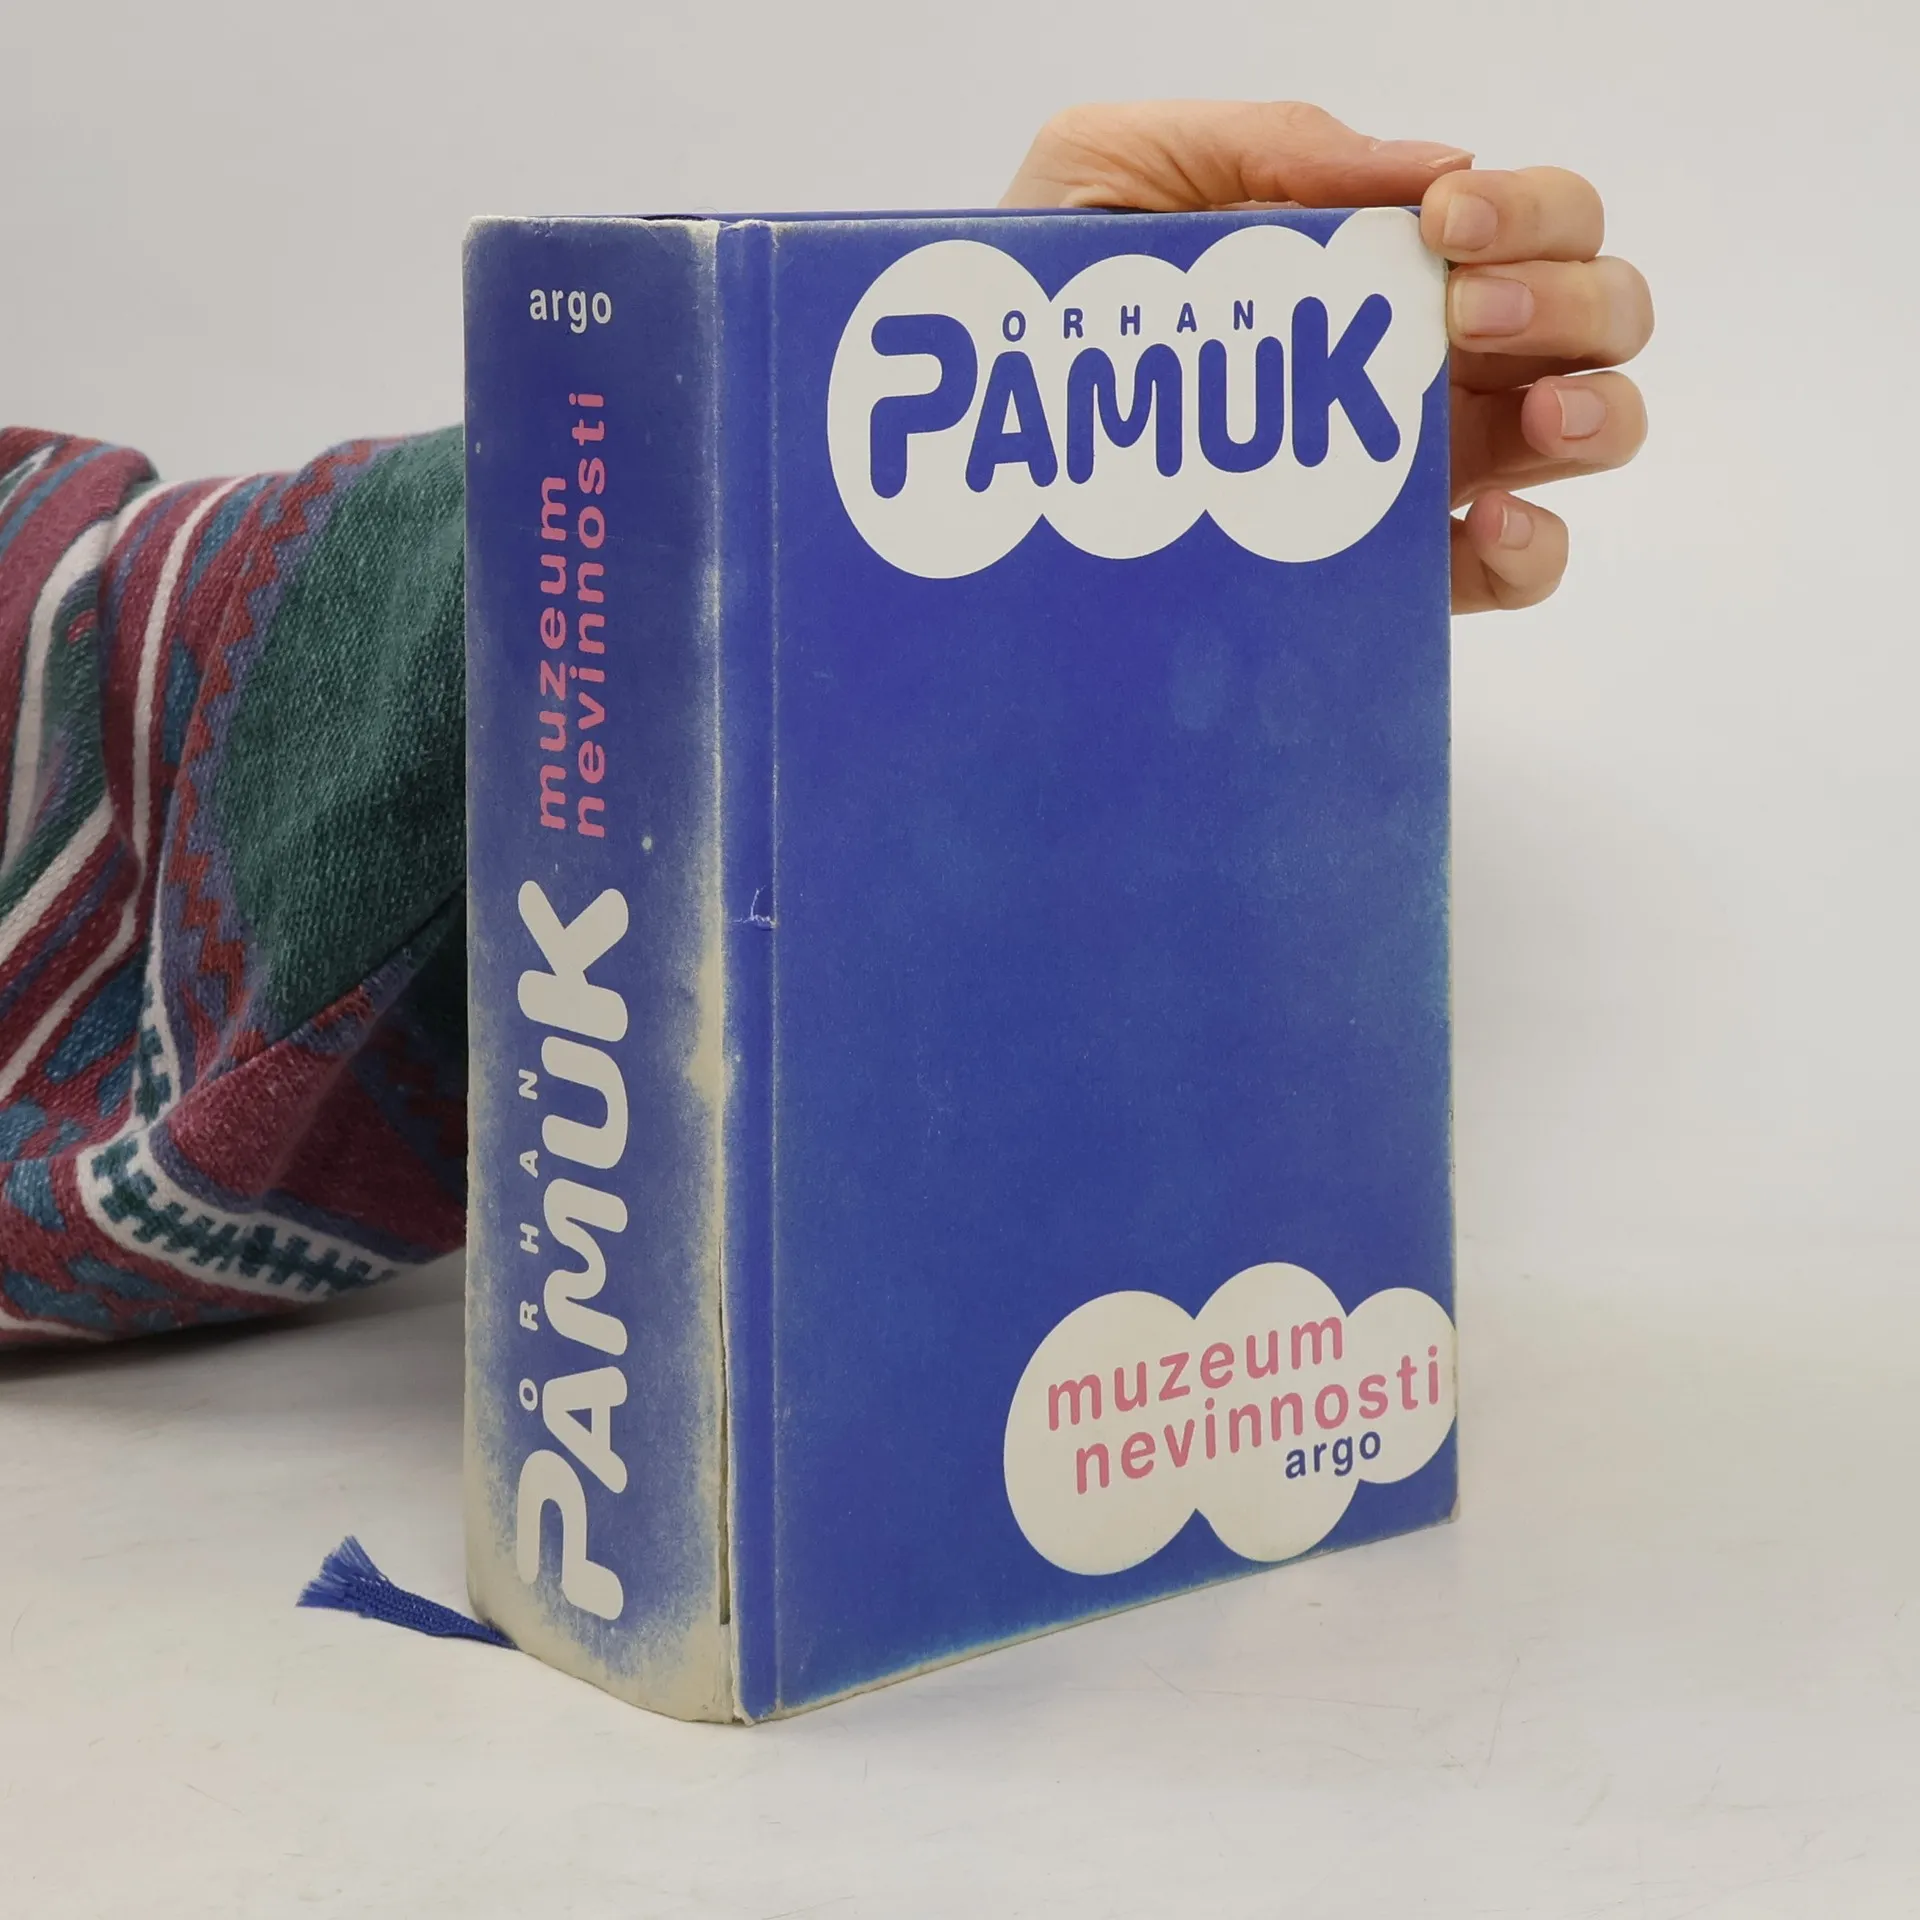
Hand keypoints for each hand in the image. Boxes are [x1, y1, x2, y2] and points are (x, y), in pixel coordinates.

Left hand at [1003, 102, 1651, 612]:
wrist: (967, 436)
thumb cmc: (1049, 296)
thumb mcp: (1124, 164)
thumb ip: (1268, 140)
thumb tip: (1429, 168)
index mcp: (1387, 263)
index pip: (1530, 218)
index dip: (1529, 208)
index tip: (1442, 222)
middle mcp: (1428, 361)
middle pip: (1595, 312)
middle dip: (1566, 299)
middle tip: (1460, 313)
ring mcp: (1419, 471)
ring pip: (1587, 429)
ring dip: (1592, 412)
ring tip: (1529, 419)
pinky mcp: (1391, 578)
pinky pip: (1513, 571)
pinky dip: (1533, 548)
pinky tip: (1485, 523)